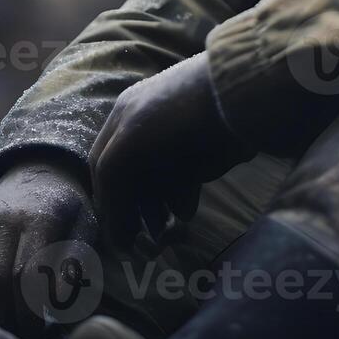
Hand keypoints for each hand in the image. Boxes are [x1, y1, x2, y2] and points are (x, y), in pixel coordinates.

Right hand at [0, 158, 94, 338]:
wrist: (39, 168)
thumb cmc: (71, 205)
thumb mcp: (86, 223)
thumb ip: (76, 259)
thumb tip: (59, 300)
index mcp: (41, 216)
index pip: (28, 273)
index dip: (31, 307)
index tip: (40, 330)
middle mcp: (6, 220)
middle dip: (10, 315)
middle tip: (22, 335)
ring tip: (5, 329)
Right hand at [89, 53, 252, 250]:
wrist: (234, 98)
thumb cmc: (171, 120)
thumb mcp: (126, 150)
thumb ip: (112, 188)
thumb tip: (117, 234)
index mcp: (123, 118)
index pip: (103, 166)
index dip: (106, 200)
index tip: (114, 231)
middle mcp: (146, 129)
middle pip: (132, 179)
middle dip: (134, 210)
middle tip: (141, 240)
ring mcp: (177, 142)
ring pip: (159, 185)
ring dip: (158, 210)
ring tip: (163, 233)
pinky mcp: (205, 153)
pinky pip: (185, 183)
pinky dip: (182, 201)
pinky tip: (185, 214)